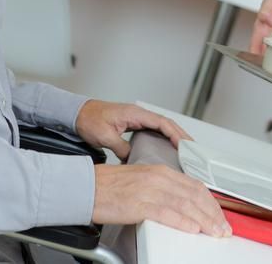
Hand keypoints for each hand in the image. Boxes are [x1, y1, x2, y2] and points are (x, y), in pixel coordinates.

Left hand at [75, 100, 190, 160]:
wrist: (77, 114)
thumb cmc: (88, 120)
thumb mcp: (104, 136)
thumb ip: (120, 147)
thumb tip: (132, 158)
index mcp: (135, 113)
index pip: (162, 122)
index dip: (175, 134)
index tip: (185, 146)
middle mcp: (139, 114)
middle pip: (167, 124)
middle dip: (181, 136)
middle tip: (194, 151)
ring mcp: (137, 119)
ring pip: (162, 128)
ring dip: (175, 137)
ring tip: (186, 151)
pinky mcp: (134, 124)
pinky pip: (154, 131)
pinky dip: (164, 139)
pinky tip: (169, 149)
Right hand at [92, 163, 230, 236]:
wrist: (87, 186)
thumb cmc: (110, 187)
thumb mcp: (142, 181)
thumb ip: (162, 189)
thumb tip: (180, 204)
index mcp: (160, 171)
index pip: (194, 186)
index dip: (210, 202)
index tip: (219, 215)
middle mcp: (158, 178)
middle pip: (194, 195)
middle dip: (212, 214)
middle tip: (223, 228)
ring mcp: (149, 190)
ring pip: (185, 205)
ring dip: (204, 220)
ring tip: (214, 232)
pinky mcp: (139, 204)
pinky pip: (166, 213)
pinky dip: (182, 222)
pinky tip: (192, 229)